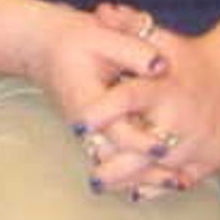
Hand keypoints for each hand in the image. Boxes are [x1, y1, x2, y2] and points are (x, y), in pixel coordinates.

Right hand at [22, 1, 174, 193]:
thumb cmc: (73, 40)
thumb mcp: (103, 36)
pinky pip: (111, 157)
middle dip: (144, 171)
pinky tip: (158, 174)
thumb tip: (162, 67)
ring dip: (140, 175)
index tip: (165, 148)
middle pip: (114, 157)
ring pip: (112, 163)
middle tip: (177, 179)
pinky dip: (134, 169)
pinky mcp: (93, 131)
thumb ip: (134, 51)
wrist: (42, 47)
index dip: (140, 141)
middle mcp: (84, 123)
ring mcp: (87, 130)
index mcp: (87, 101)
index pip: (115, 129)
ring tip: (175, 182)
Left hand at [88, 27, 219, 200]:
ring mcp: (199, 144)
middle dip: (114, 162)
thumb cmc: (191, 59)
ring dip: (129, 178)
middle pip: (143, 148)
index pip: (130, 99)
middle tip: (89, 173)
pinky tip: (133, 191)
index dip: (103, 112)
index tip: (78, 124)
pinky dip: (157, 188)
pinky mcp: (210, 161)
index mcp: (167, 88)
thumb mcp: (164, 38)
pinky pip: (180, 181)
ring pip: (159, 170)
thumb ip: (131, 25)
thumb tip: (99, 11)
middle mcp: (183, 119)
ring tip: (101, 182)